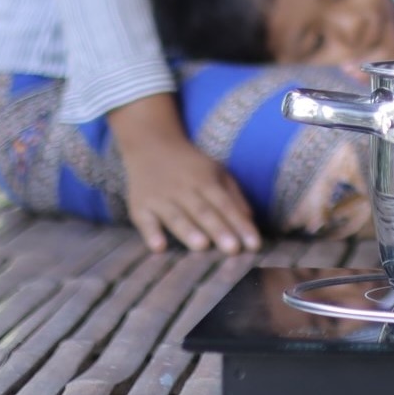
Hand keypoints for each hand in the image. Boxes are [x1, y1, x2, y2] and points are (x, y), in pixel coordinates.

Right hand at [111, 95, 259, 252]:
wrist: (150, 145)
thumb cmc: (191, 166)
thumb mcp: (217, 172)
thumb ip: (234, 196)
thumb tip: (249, 220)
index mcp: (206, 180)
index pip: (226, 205)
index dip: (240, 225)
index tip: (254, 245)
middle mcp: (183, 188)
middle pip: (203, 211)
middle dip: (219, 230)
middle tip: (233, 249)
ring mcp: (160, 197)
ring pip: (176, 216)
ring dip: (189, 231)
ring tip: (203, 246)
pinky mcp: (139, 206)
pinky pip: (145, 221)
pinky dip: (151, 234)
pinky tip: (159, 247)